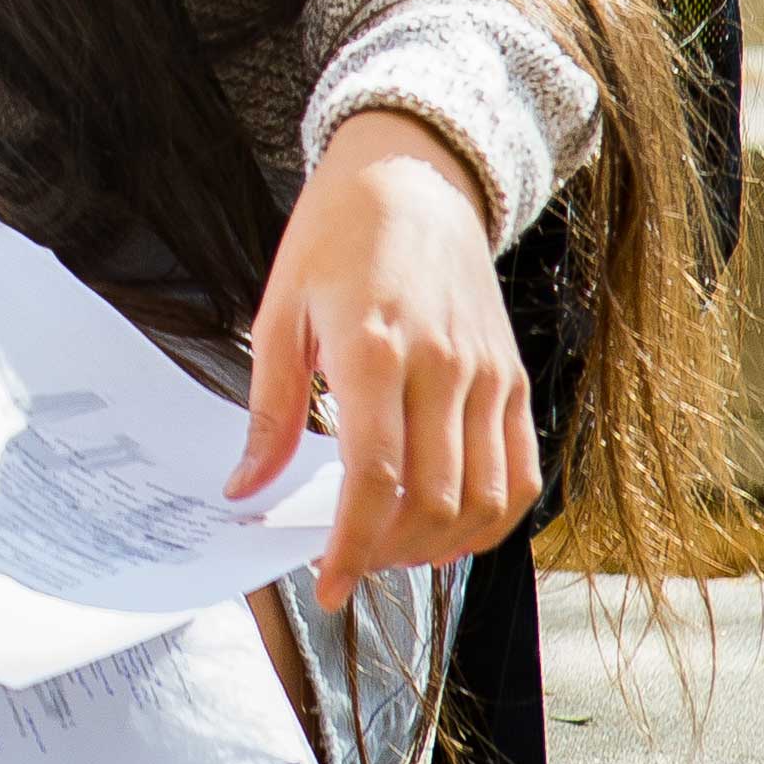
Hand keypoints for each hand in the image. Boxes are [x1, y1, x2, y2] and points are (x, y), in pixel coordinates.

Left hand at [227, 110, 539, 612]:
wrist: (413, 178)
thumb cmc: (335, 238)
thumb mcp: (280, 311)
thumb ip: (270, 410)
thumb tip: (244, 489)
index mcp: (375, 349)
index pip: (375, 478)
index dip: (352, 546)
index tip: (325, 585)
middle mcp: (444, 368)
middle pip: (434, 502)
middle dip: (388, 553)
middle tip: (348, 561)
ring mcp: (489, 377)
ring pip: (486, 502)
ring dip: (440, 547)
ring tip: (390, 549)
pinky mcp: (515, 380)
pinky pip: (519, 475)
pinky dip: (489, 519)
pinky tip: (444, 526)